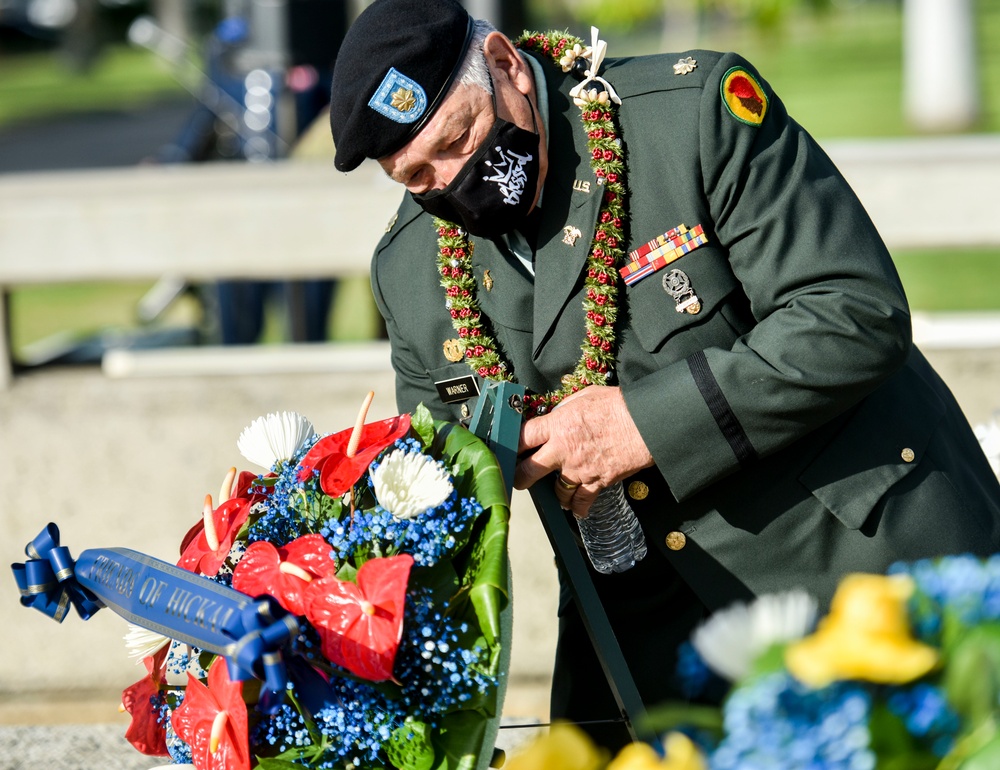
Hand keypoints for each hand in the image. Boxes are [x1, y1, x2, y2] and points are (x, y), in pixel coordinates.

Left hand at [514, 386, 653, 517]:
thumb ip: (564, 410)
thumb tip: (554, 417)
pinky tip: (576, 508)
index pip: (522, 437)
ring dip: (555, 492)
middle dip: (519, 477)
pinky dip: (578, 507)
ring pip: (556, 492)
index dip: (510, 444)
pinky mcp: (598, 482)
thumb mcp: (584, 398)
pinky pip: (582, 502)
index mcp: (558, 425)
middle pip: (528, 471)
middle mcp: (564, 450)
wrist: (648, 424)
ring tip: (557, 489)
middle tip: (518, 478)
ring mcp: (580, 470)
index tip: (506, 449)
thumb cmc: (619, 406)